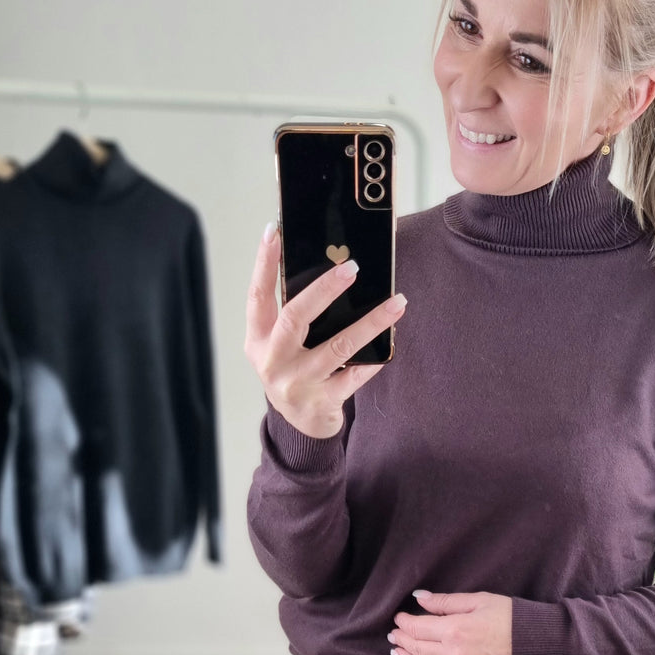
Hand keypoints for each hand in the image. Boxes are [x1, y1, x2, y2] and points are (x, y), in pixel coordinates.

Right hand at [244, 223, 405, 438]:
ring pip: (337, 347)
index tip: (274, 230)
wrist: (300, 425)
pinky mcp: (323, 402)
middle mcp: (273, 361)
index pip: (258, 295)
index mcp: (258, 339)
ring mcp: (298, 384)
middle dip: (324, 290)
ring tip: (397, 303)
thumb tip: (330, 267)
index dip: (264, 263)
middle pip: (295, 317)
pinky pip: (355, 375)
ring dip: (370, 322)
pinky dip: (374, 358)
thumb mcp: (281, 344)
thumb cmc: (294, 370)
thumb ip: (293, 315)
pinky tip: (392, 340)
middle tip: (352, 267)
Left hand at [387, 590, 511, 654]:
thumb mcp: (480, 600)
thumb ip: (447, 601)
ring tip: (399, 654)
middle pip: (417, 650)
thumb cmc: (512, 618)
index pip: (418, 628)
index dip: (404, 623)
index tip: (400, 618)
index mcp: (455, 630)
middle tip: (395, 635)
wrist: (541, 644)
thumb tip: (420, 598)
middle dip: (402, 641)